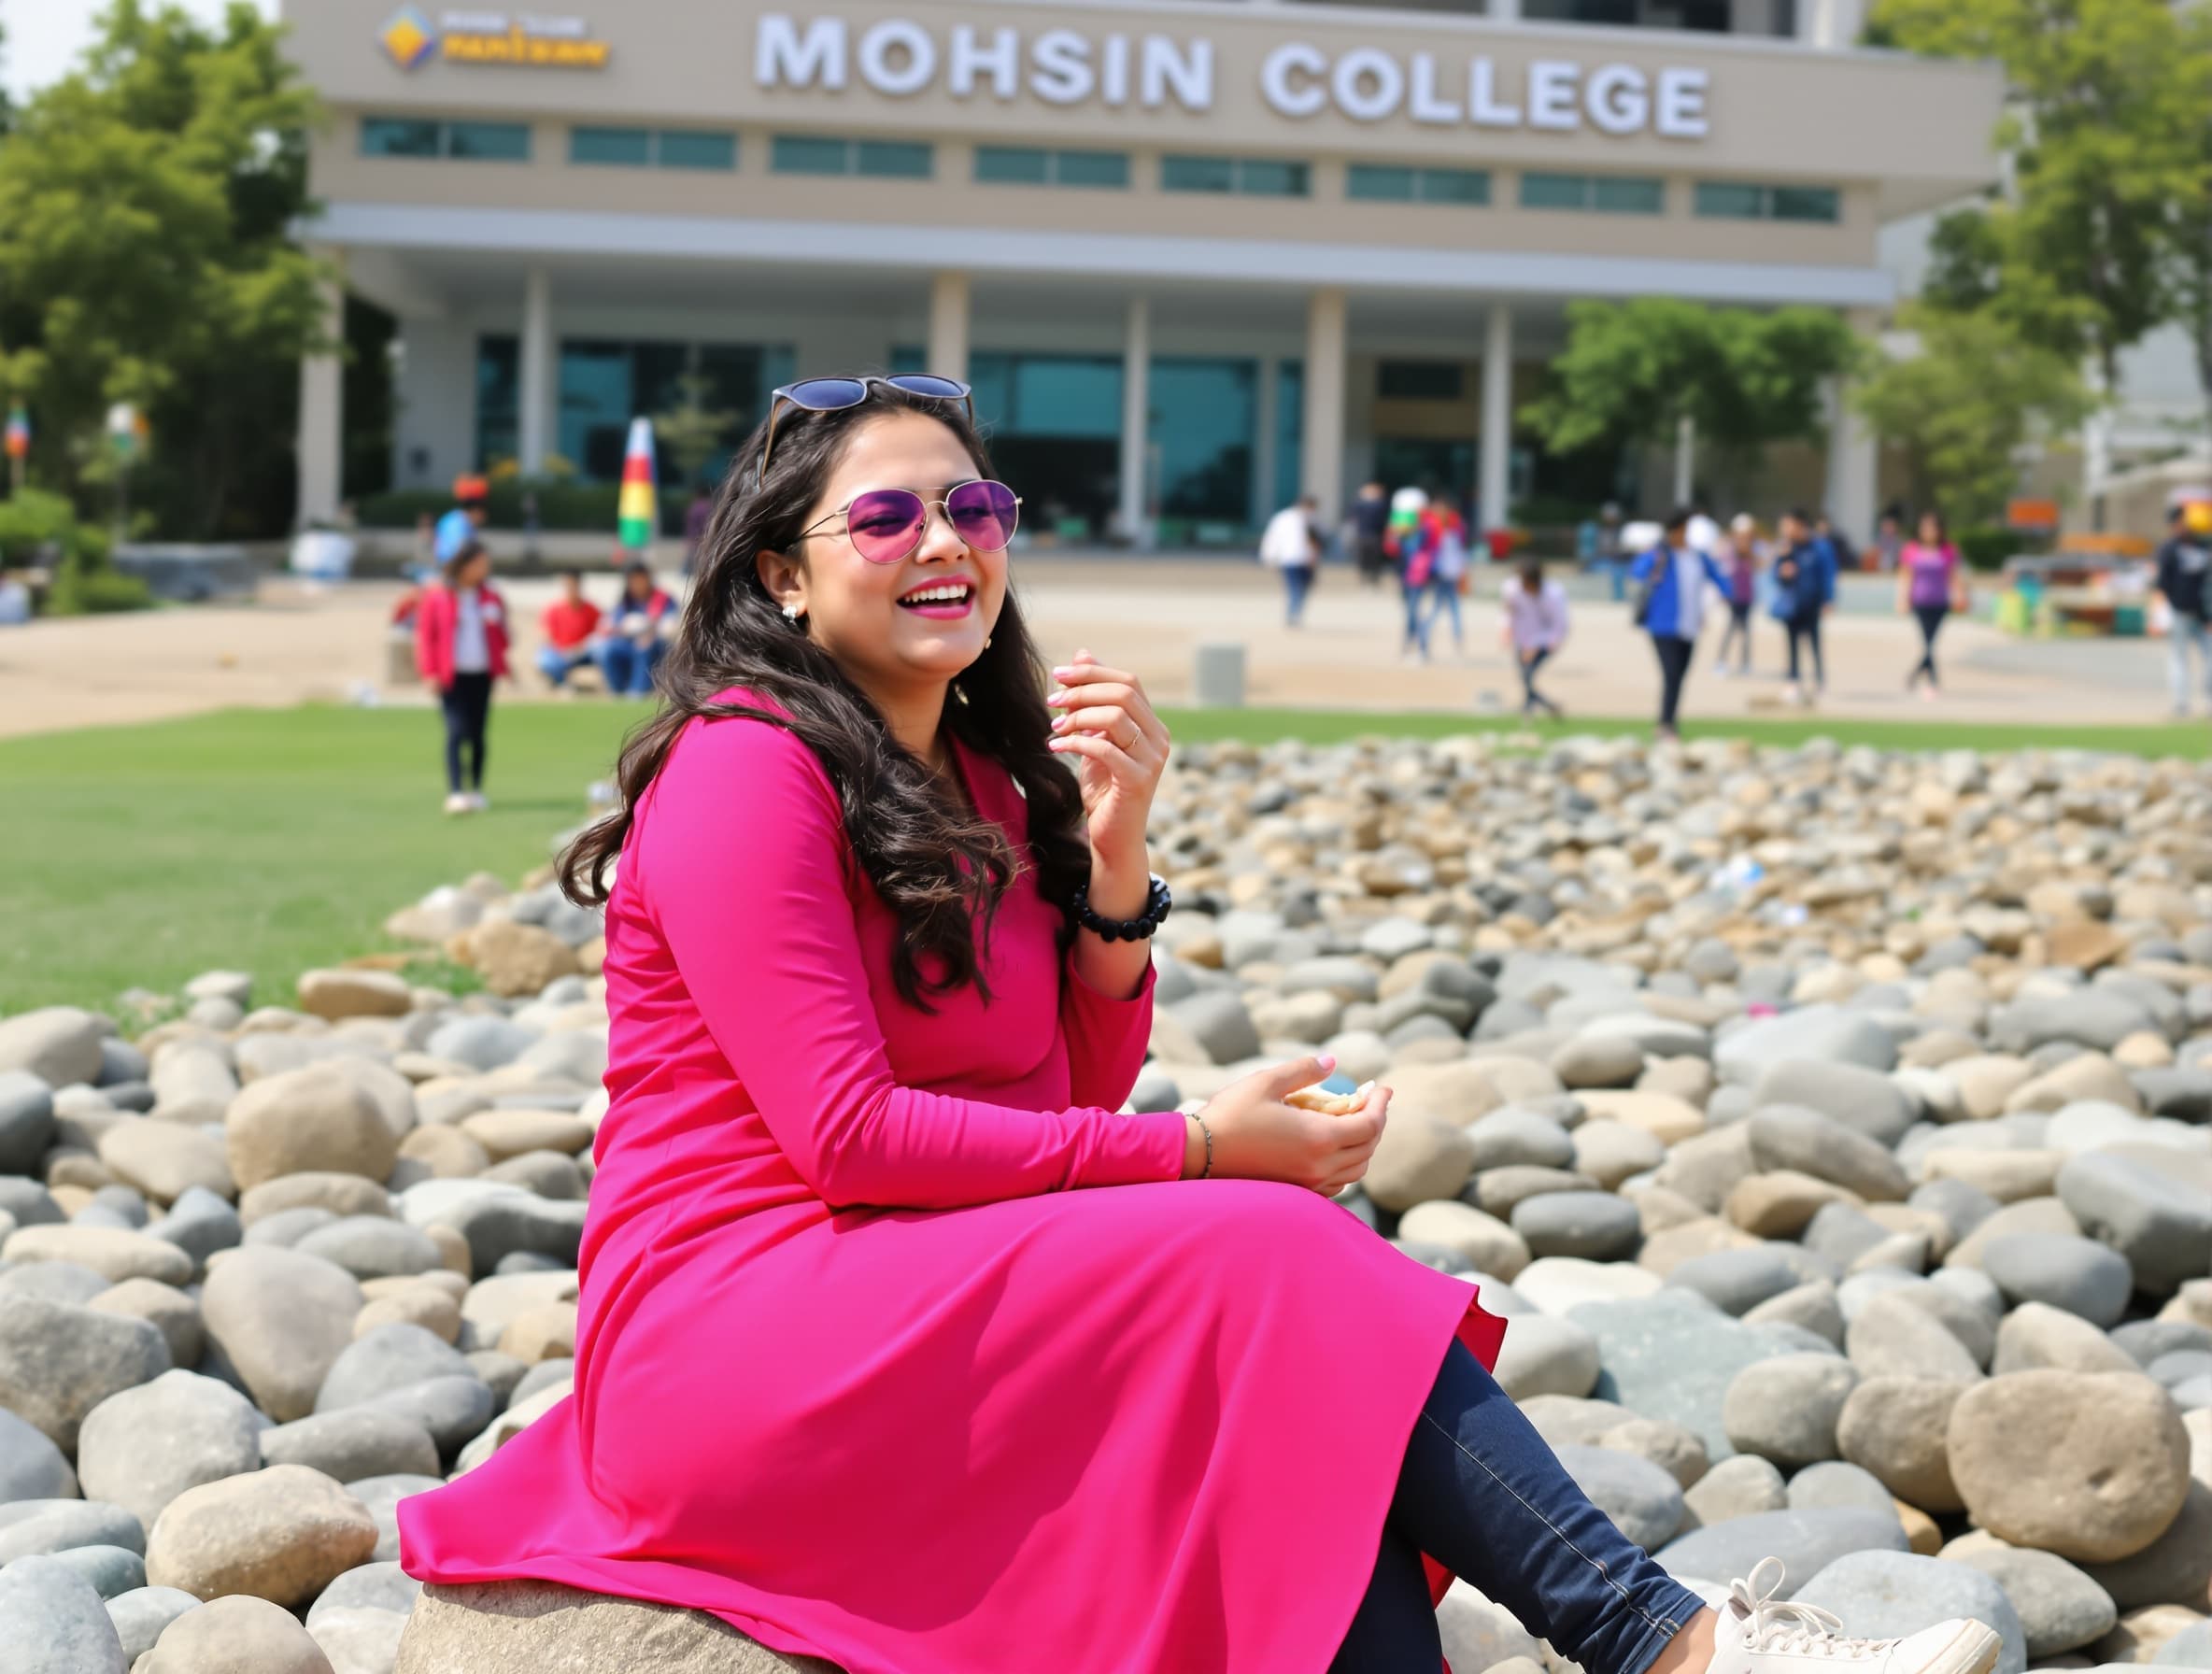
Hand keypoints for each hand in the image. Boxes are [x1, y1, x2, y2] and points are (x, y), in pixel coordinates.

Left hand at [1046, 649, 1166, 868]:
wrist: (1113, 837)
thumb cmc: (1104, 789)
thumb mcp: (1094, 738)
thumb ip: (1091, 701)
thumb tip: (1082, 653)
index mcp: (1152, 725)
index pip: (1128, 681)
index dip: (1092, 672)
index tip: (1058, 675)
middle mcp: (1159, 738)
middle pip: (1123, 693)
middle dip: (1082, 691)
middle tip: (1051, 701)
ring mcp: (1152, 760)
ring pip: (1115, 716)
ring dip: (1077, 716)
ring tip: (1053, 727)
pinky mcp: (1138, 781)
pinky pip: (1104, 748)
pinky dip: (1075, 742)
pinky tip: (1055, 746)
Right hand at [1190, 1055, 1390, 1194]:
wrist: (1197, 1154)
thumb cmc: (1230, 1114)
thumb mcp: (1266, 1081)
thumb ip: (1304, 1070)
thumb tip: (1333, 1062)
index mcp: (1319, 1138)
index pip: (1370, 1125)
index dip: (1381, 1104)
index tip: (1382, 1087)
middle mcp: (1320, 1166)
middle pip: (1368, 1148)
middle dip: (1376, 1122)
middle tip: (1371, 1100)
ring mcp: (1309, 1184)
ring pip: (1356, 1169)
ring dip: (1363, 1145)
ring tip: (1354, 1121)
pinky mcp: (1296, 1192)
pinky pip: (1337, 1183)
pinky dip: (1346, 1164)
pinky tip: (1332, 1147)